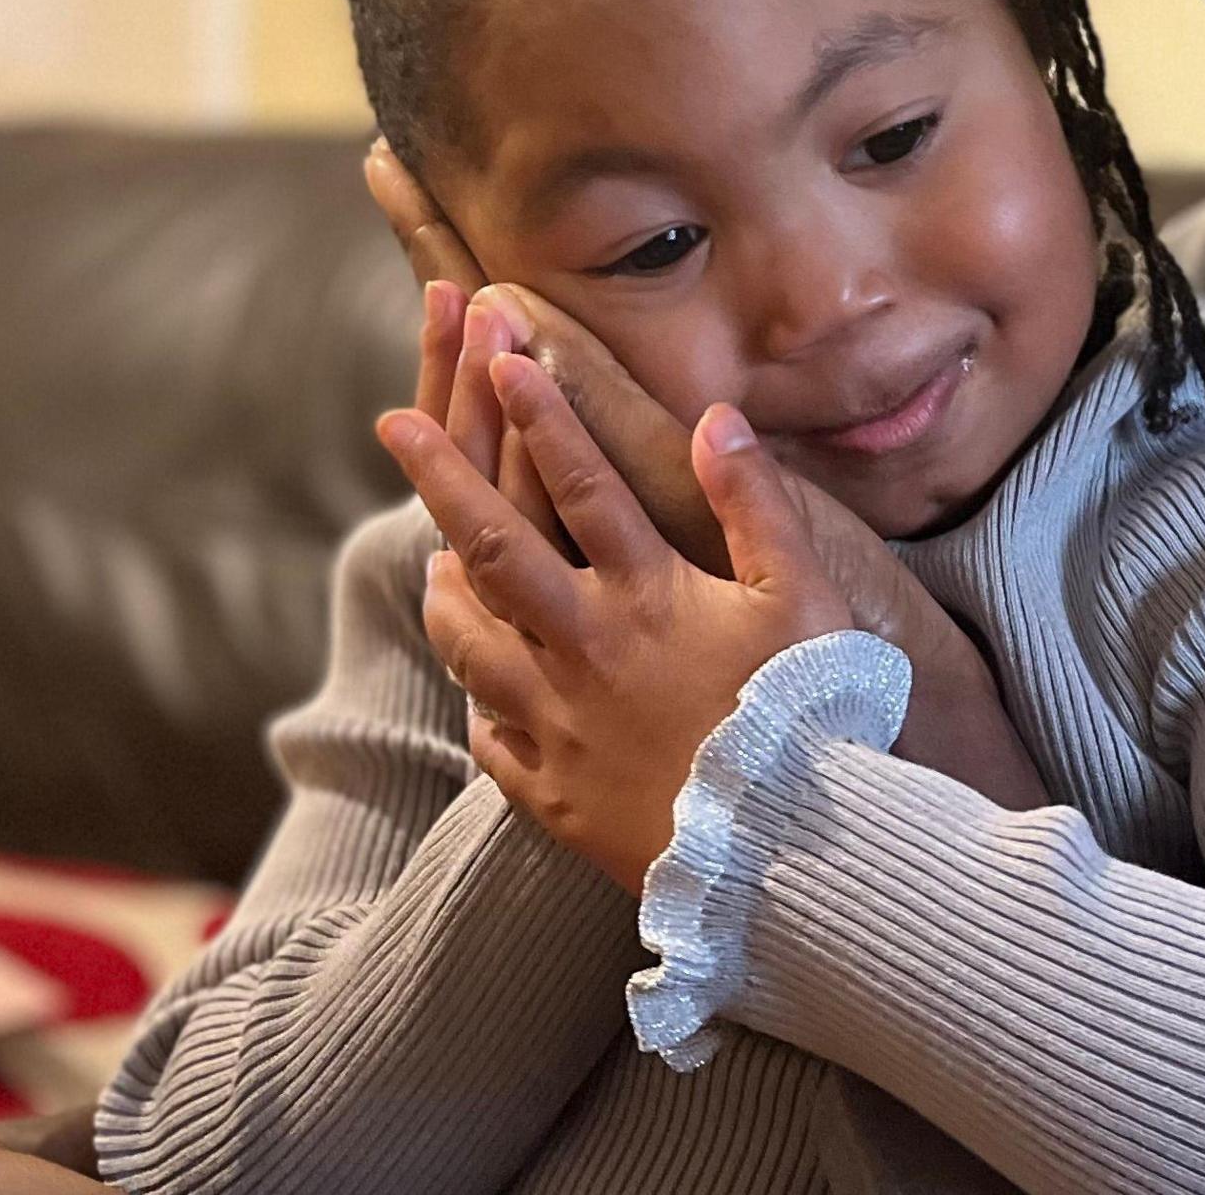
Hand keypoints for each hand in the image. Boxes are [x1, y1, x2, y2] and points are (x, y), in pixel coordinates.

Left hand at [390, 365, 852, 891]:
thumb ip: (755, 503)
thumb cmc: (808, 715)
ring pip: (471, 644)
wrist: (783, 851)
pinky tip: (480, 693)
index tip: (502, 353)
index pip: (581, 484)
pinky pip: (493, 739)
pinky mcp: (553, 794)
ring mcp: (559, 724)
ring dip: (444, 591)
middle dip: (442, 476)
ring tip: (424, 558)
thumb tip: (715, 418)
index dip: (541, 414)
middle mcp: (584, 651)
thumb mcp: (803, 596)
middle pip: (494, 549)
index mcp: (646, 596)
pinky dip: (481, 705)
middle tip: (395, 422)